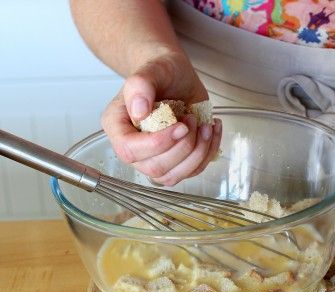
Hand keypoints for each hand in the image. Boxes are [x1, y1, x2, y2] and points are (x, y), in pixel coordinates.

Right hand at [101, 49, 221, 185]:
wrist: (175, 76)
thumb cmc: (160, 72)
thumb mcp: (151, 69)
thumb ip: (140, 86)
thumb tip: (139, 111)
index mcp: (118, 127)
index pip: (130, 150)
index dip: (158, 143)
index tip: (181, 126)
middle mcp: (134, 147)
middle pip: (156, 168)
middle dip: (183, 147)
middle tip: (192, 119)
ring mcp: (156, 157)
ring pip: (175, 175)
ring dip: (198, 153)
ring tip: (205, 125)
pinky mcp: (177, 160)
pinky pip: (192, 170)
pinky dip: (208, 152)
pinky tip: (212, 129)